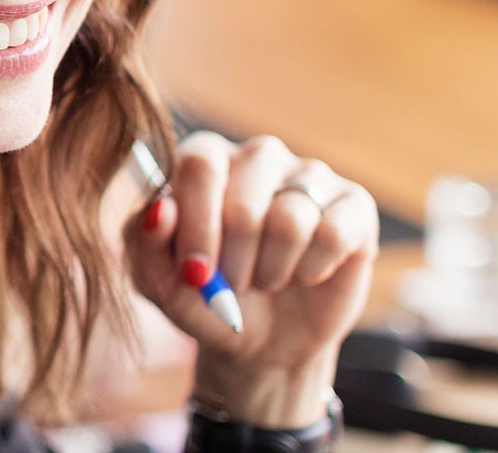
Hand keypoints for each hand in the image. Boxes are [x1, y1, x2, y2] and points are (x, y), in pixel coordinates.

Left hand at [121, 131, 378, 427]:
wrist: (259, 340)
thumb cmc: (202, 296)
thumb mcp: (158, 280)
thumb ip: (144, 241)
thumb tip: (159, 210)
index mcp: (203, 158)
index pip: (199, 165)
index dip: (197, 226)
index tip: (195, 274)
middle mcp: (257, 156)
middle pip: (243, 200)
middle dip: (233, 260)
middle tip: (231, 283)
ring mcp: (309, 175)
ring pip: (290, 219)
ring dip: (271, 270)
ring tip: (264, 279)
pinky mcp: (354, 205)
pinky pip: (334, 234)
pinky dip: (312, 270)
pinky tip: (304, 276)